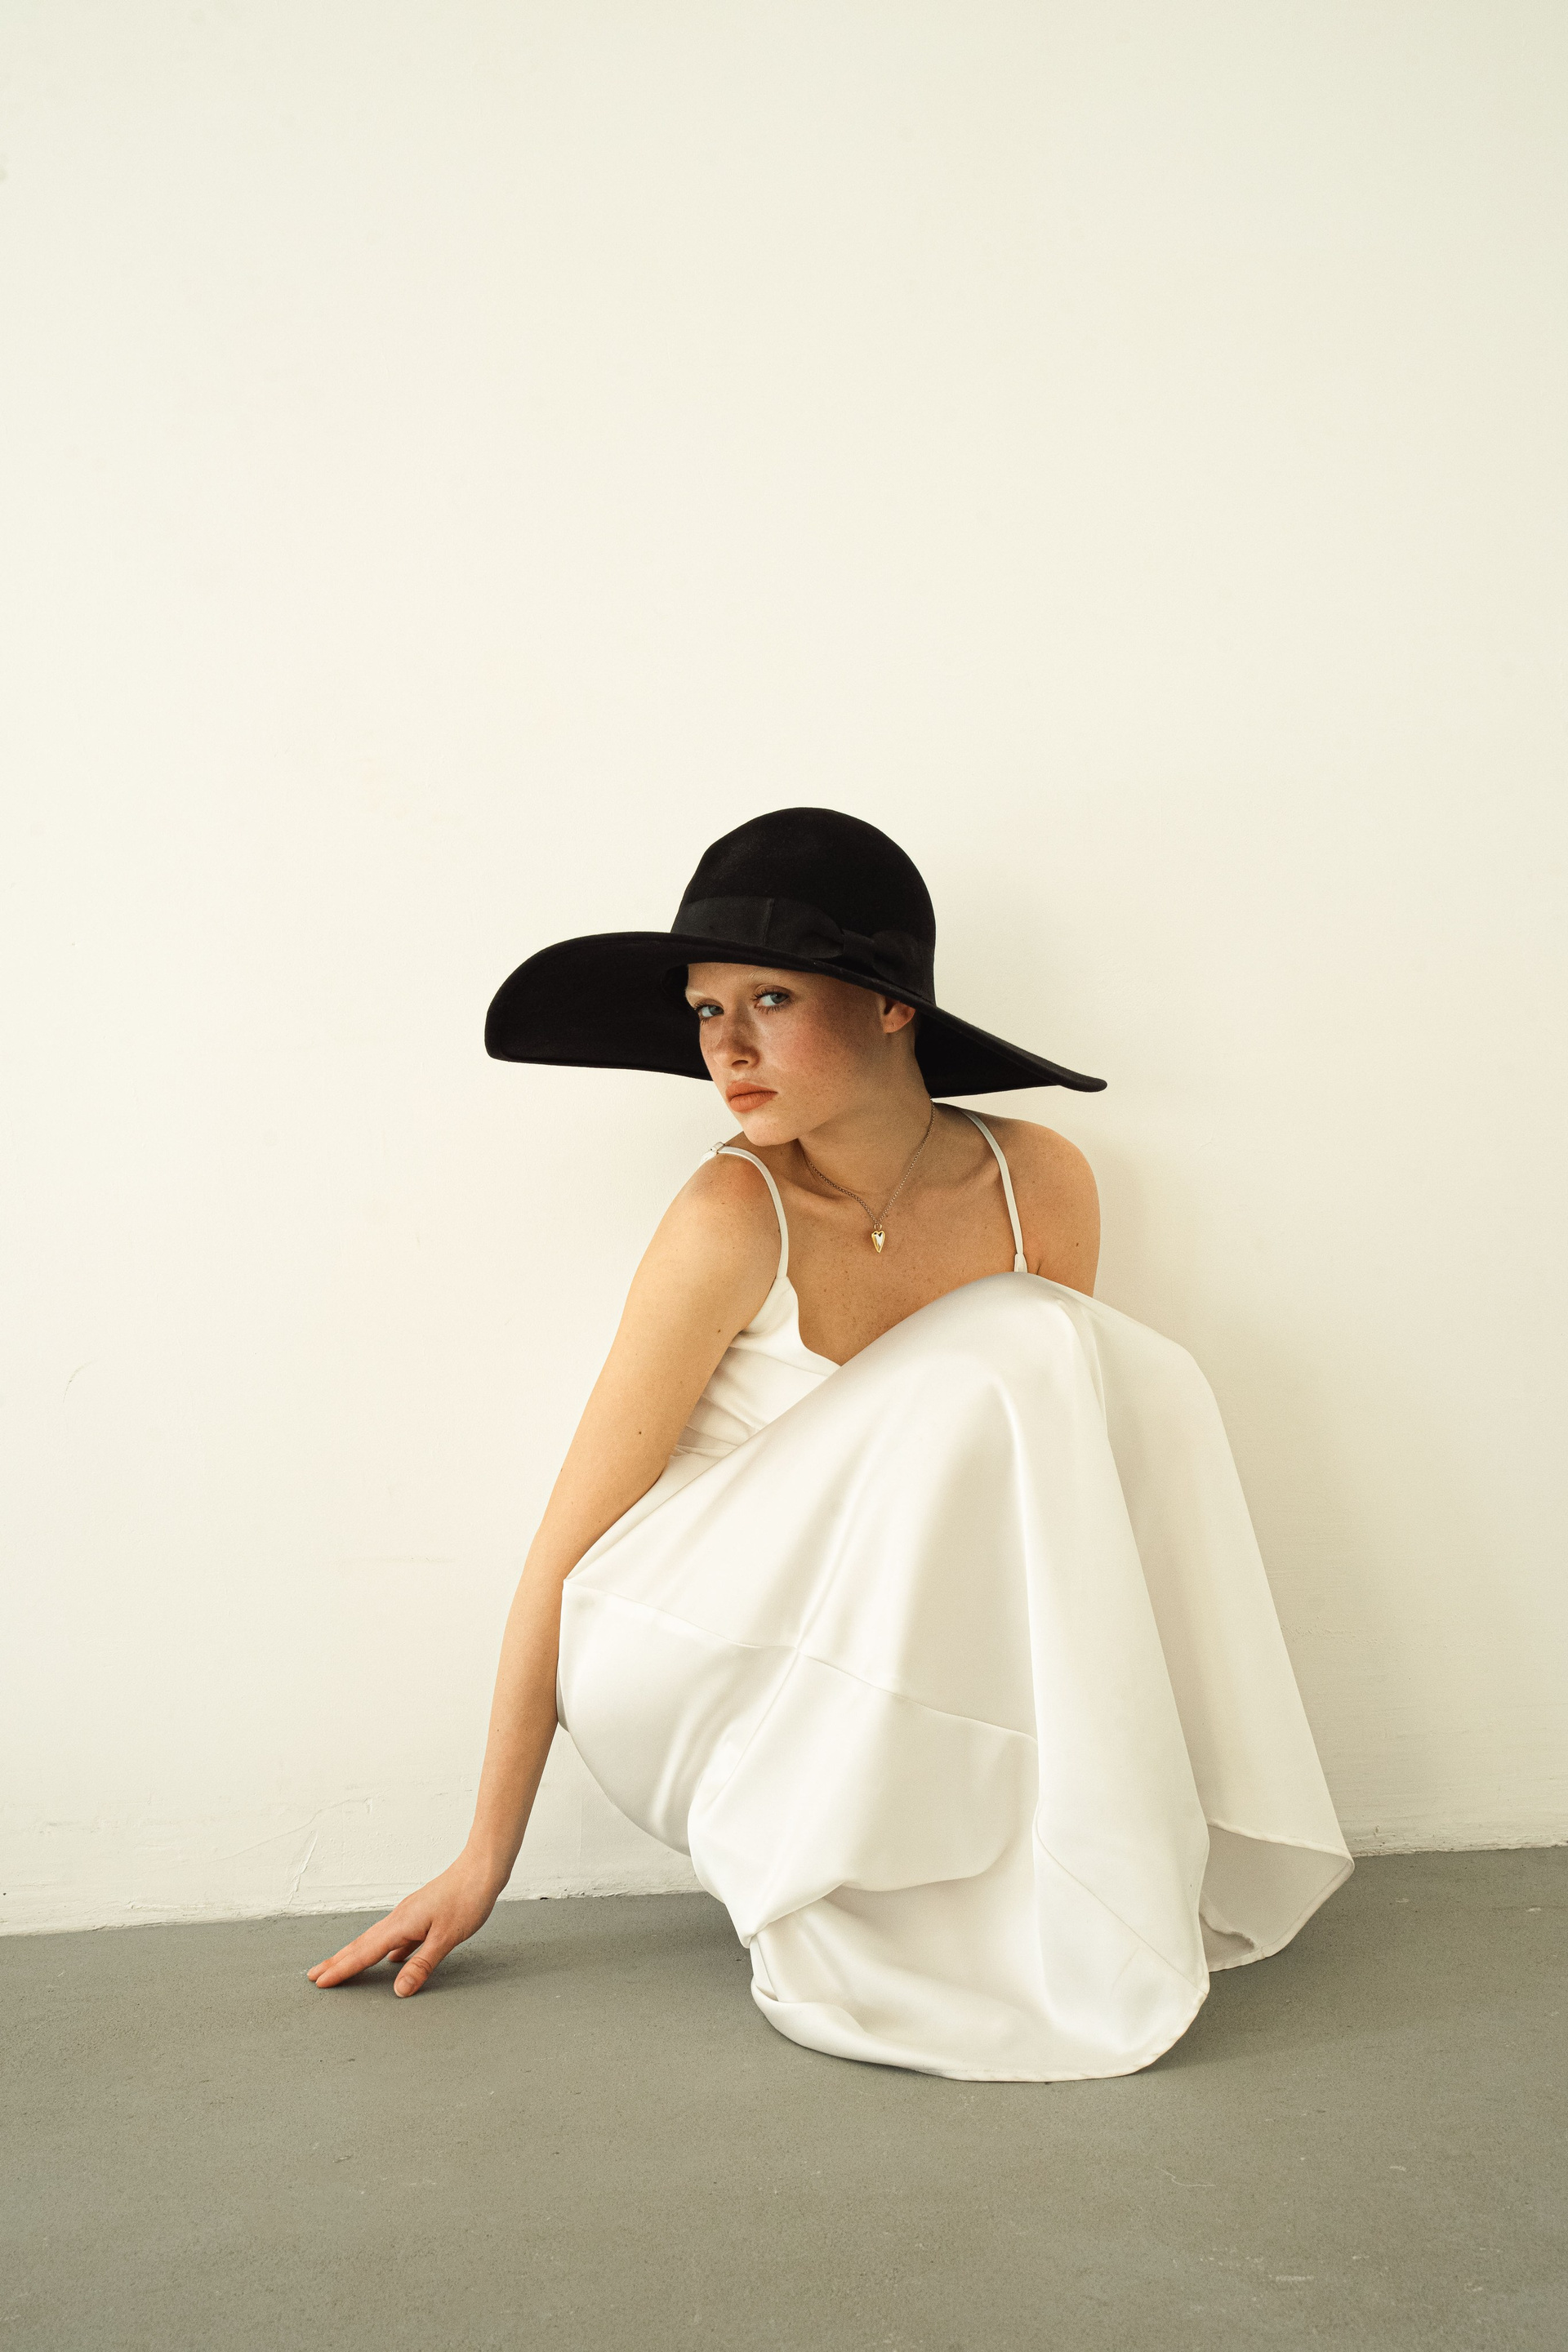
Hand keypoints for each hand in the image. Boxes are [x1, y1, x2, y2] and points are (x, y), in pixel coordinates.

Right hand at [306, 1853, 504, 1996]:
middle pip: (362, 1944)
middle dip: (338, 1961)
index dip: (342, 1969)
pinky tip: (391, 1959)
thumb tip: (398, 1991)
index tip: (319, 1982)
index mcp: (401, 1924)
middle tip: (314, 1975)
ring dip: (357, 1954)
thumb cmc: (467, 1900)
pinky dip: (385, 1950)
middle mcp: (399, 1918)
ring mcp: (410, 1915)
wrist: (481, 1868)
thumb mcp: (446, 1938)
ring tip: (341, 1967)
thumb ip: (422, 1964)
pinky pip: (395, 1937)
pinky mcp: (422, 1915)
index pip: (365, 1953)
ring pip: (376, 1940)